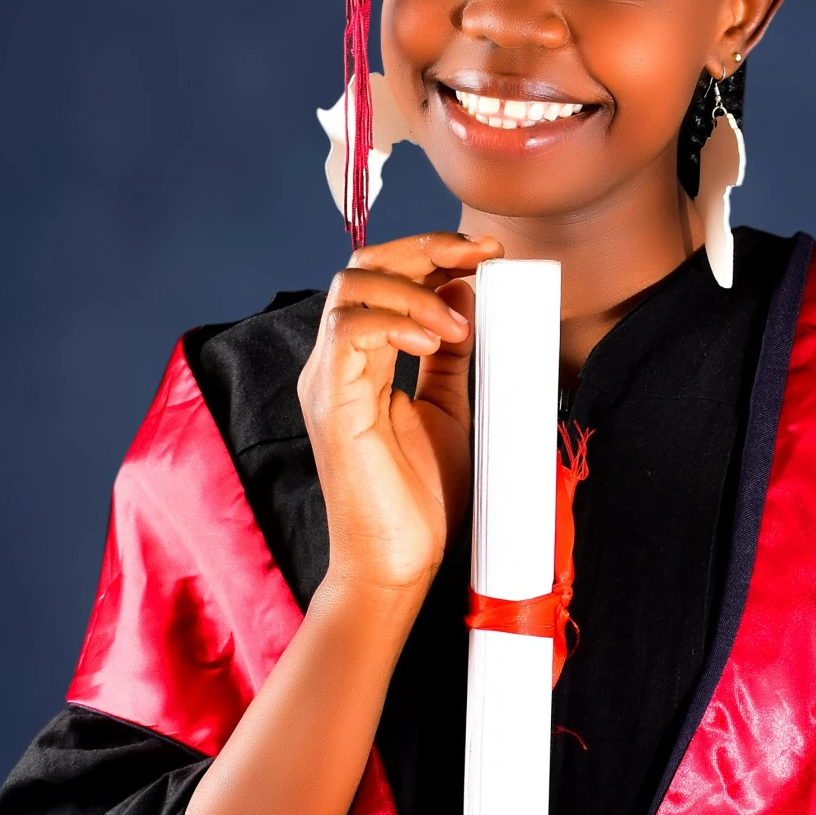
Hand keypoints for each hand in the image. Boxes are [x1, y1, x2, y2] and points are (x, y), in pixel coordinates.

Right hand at [297, 231, 500, 600]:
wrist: (398, 565)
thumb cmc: (418, 501)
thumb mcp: (450, 409)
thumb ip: (451, 355)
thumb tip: (465, 295)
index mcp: (359, 362)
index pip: (382, 277)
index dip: (434, 253)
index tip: (487, 251)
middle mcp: (335, 364)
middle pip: (363, 266)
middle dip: (427, 249)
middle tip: (482, 255)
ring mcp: (327, 381)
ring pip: (351, 287)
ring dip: (416, 290)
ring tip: (459, 326)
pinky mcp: (331, 405)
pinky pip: (349, 331)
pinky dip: (395, 320)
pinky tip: (434, 341)